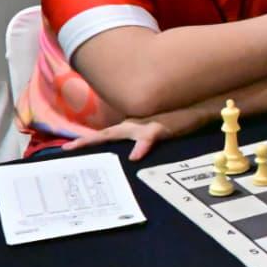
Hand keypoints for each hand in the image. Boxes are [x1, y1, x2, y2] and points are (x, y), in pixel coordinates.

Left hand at [62, 106, 206, 159]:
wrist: (199, 108)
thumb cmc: (178, 121)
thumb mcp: (157, 134)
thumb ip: (143, 143)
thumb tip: (132, 158)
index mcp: (132, 127)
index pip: (106, 135)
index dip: (87, 141)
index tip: (67, 148)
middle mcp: (134, 124)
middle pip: (105, 133)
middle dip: (85, 141)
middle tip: (67, 149)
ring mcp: (146, 125)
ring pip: (119, 132)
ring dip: (102, 138)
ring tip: (84, 145)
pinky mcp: (160, 128)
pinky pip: (148, 138)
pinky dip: (141, 147)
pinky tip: (135, 157)